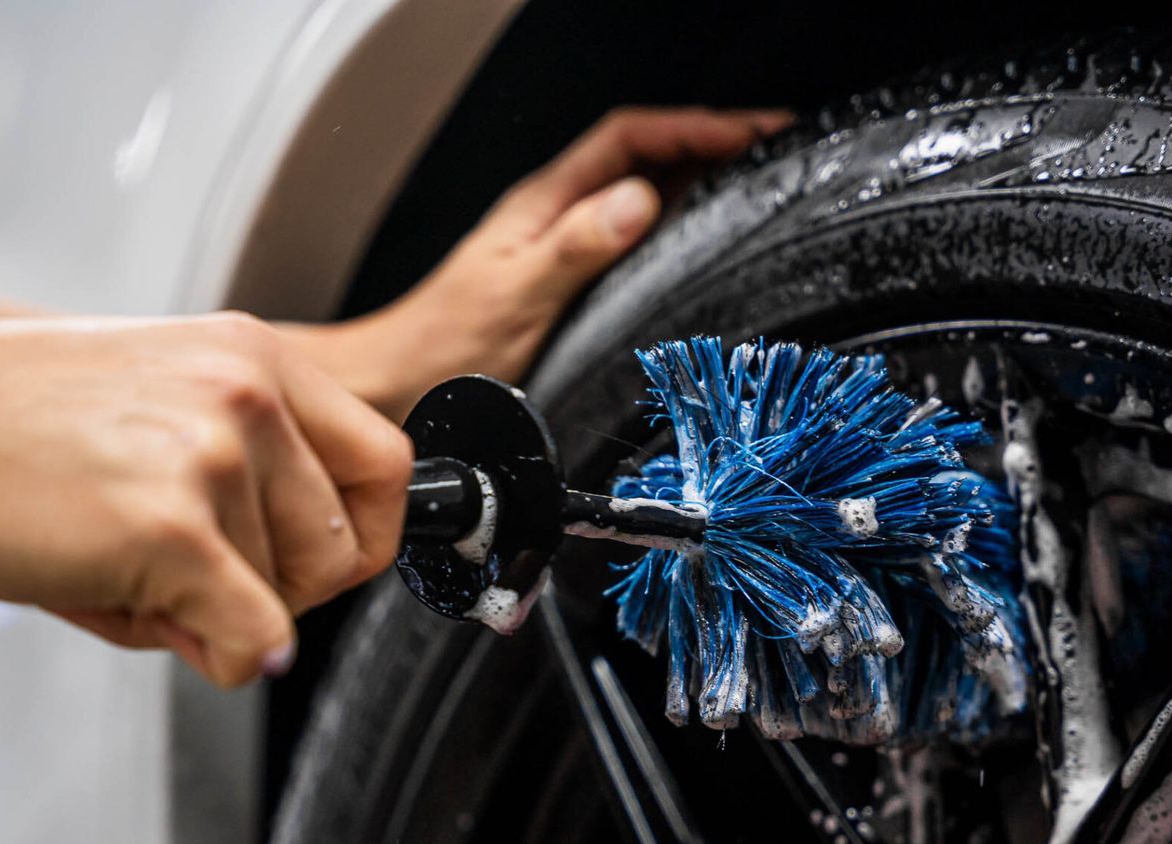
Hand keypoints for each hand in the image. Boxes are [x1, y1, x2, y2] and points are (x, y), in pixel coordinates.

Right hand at [0, 312, 411, 686]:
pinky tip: (146, 615)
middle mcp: (248, 395)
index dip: (360, 537)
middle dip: (280, 592)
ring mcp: (214, 457)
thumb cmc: (1, 426)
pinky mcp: (176, 528)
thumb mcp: (155, 404)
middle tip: (193, 581)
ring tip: (122, 567)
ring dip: (215, 616)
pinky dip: (219, 656)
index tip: (319, 566)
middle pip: (345, 551)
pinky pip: (254, 638)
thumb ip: (248, 479)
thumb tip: (297, 599)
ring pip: (288, 603)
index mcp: (255, 357)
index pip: (387, 464)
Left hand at [293, 106, 789, 418]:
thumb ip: (575, 248)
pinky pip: (638, 238)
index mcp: (545, 206)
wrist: (399, 387)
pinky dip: (680, 225)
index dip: (693, 127)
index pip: (630, 139)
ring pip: (645, 194)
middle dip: (712, 141)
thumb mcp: (514, 295)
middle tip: (772, 144)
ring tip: (756, 177)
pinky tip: (703, 239)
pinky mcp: (572, 285)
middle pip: (647, 157)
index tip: (748, 132)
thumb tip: (638, 205)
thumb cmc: (440, 347)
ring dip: (701, 179)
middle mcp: (557, 219)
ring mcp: (565, 249)